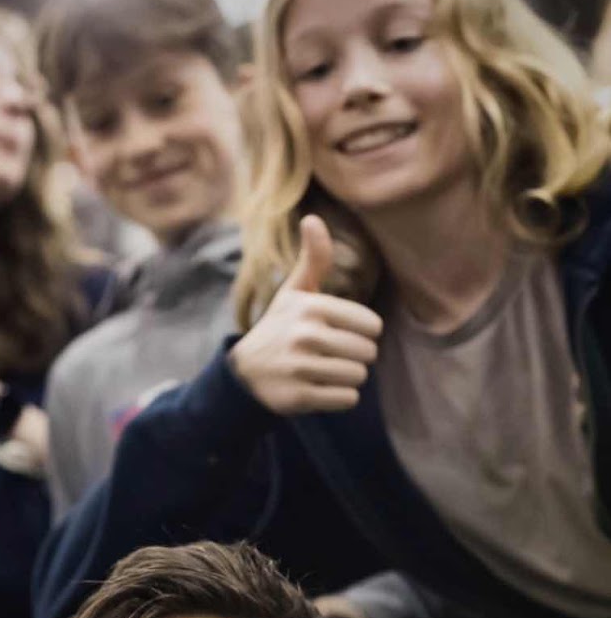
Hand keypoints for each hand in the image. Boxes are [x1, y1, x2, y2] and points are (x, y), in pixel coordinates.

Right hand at [229, 215, 382, 415]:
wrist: (245, 373)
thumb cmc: (280, 328)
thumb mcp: (294, 292)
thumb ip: (313, 259)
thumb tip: (312, 218)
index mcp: (312, 307)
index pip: (372, 326)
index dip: (363, 333)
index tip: (341, 333)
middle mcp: (305, 336)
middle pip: (367, 353)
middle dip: (356, 358)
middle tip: (333, 356)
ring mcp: (301, 368)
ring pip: (358, 377)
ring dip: (349, 378)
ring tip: (327, 372)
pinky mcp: (299, 397)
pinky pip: (346, 400)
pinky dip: (340, 398)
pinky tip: (321, 389)